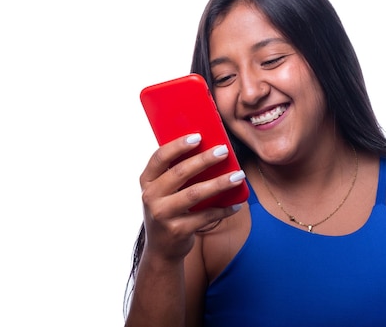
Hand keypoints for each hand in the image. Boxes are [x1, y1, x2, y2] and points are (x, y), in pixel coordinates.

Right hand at [139, 133, 243, 261]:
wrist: (161, 249)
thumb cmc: (168, 210)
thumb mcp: (164, 191)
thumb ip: (177, 173)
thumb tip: (209, 148)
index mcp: (147, 181)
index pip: (159, 157)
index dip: (178, 145)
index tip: (198, 136)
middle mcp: (150, 197)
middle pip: (180, 173)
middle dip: (204, 160)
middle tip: (224, 151)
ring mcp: (162, 215)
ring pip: (195, 194)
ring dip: (220, 183)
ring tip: (238, 175)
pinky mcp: (177, 231)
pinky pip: (206, 216)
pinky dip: (224, 209)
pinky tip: (237, 204)